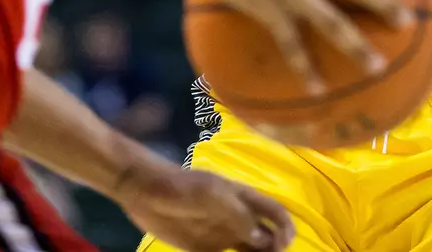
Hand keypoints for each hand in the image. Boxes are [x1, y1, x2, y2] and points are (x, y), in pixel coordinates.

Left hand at [117, 162, 293, 251]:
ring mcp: (220, 234)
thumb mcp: (214, 195)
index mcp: (244, 200)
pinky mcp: (203, 248)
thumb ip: (238, 216)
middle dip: (274, 250)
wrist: (145, 190)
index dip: (286, 228)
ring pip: (249, 251)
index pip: (275, 212)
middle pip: (266, 236)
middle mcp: (237, 218)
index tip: (284, 245)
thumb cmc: (183, 187)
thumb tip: (265, 238)